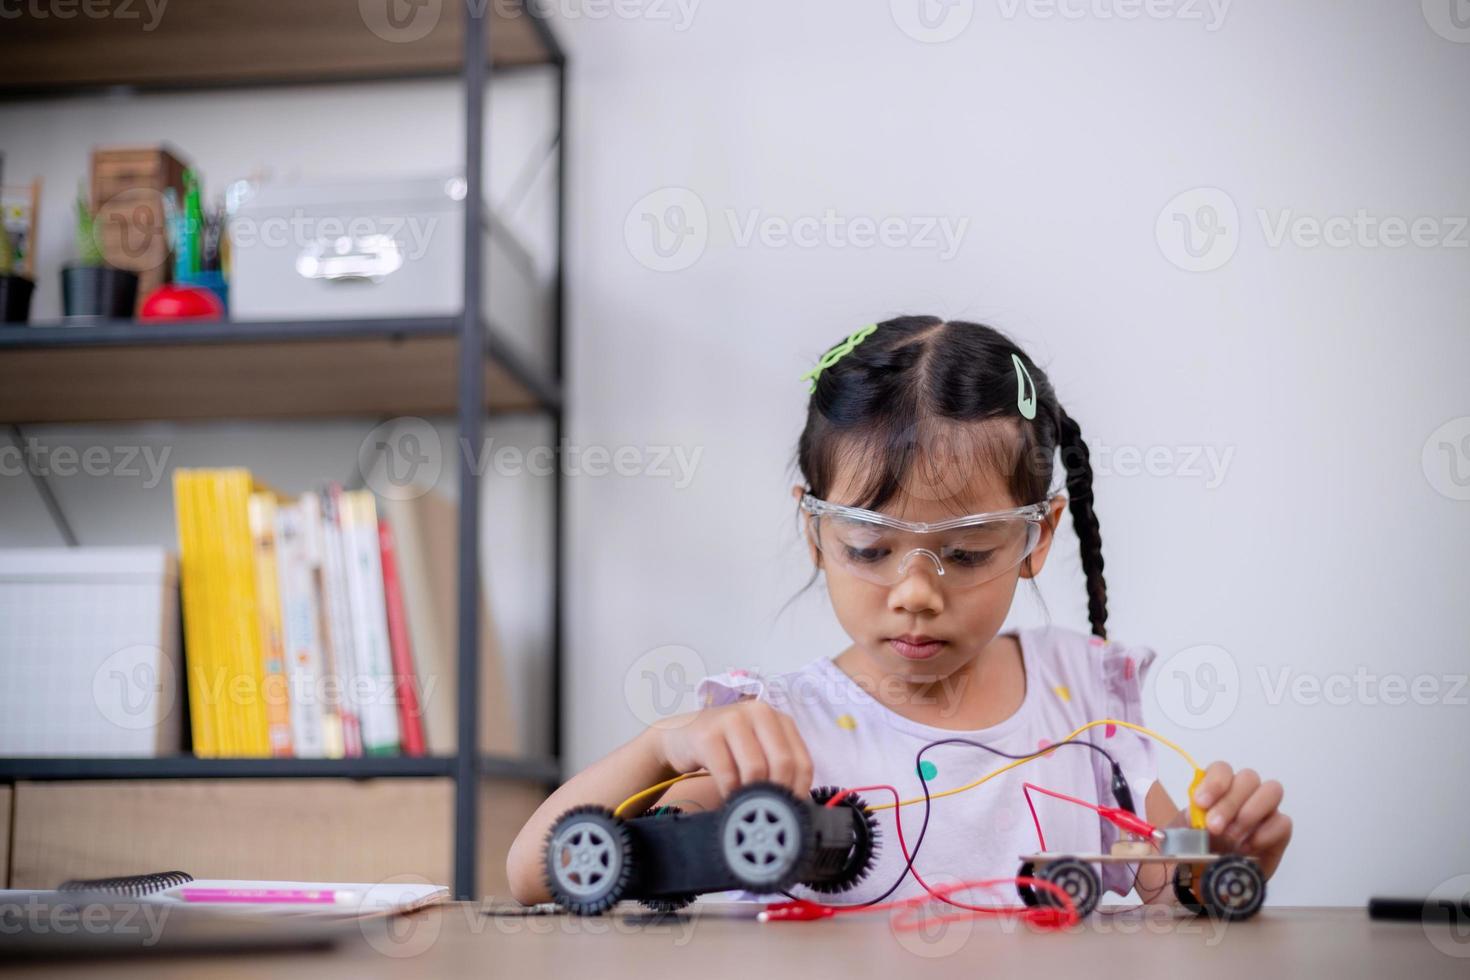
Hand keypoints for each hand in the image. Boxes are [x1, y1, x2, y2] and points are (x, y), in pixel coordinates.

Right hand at [649, 698, 813, 800]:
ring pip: (756, 768)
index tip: (790, 812)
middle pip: (782, 763)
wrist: (681, 736)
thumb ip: (777, 768)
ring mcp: (732, 719)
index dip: (799, 792)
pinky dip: (730, 793)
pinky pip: (728, 774)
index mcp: (778, 718)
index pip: (802, 762)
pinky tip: (728, 799)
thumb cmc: (726, 749)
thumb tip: (795, 806)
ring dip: (752, 795)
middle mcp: (759, 712)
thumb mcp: (757, 751)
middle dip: (776, 794)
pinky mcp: (708, 734)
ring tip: (747, 806)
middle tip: (767, 813)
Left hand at [1190, 761, 1291, 879]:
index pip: (1222, 769)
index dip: (1214, 782)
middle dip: (1230, 802)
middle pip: (1248, 778)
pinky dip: (1265, 833)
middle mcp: (1244, 794)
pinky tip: (1247, 848)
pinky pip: (1283, 822)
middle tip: (1214, 828)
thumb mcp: (1181, 838)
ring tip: (1232, 838)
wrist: (1211, 881)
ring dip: (1250, 813)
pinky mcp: (1279, 833)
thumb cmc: (1195, 852)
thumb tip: (1194, 817)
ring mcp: (1264, 811)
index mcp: (1217, 789)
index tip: (1201, 803)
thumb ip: (1185, 823)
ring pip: (1271, 790)